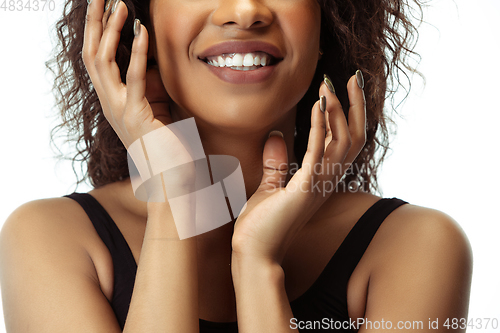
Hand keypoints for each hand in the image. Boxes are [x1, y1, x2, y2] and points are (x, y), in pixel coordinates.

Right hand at [82, 0, 170, 148]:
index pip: (97, 60)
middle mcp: (110, 104)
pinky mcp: (136, 116)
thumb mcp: (157, 107)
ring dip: (110, 31)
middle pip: (92, 55)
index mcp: (113, 101)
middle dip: (95, 24)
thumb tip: (153, 58)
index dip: (96, 32)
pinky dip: (137, 53)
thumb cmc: (169, 145)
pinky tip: (142, 32)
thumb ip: (151, 84)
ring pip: (103, 63)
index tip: (102, 7)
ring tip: (120, 6)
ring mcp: (119, 110)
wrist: (173, 179)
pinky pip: (133, 78)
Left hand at [232, 74, 366, 264]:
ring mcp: (318, 186)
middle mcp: (327, 181)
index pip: (344, 142)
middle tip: (350, 77)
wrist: (253, 252)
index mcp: (321, 179)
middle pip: (353, 138)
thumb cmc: (262, 224)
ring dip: (336, 111)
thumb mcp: (270, 186)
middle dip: (354, 106)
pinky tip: (318, 106)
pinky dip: (320, 127)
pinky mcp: (304, 189)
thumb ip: (276, 162)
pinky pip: (318, 153)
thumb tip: (275, 135)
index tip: (344, 88)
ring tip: (330, 85)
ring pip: (341, 142)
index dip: (349, 115)